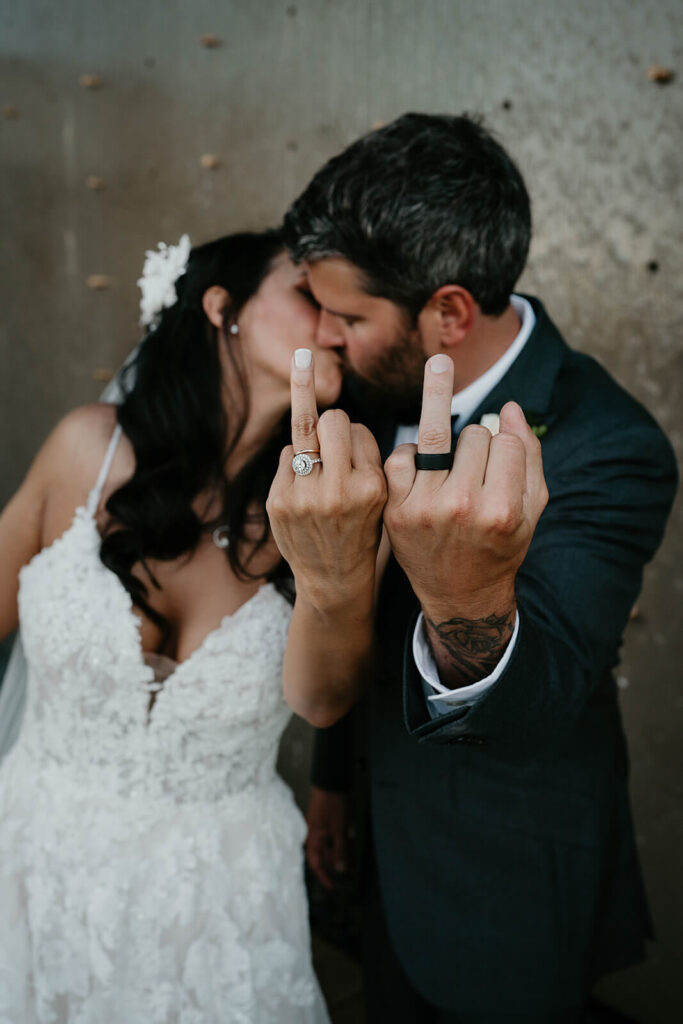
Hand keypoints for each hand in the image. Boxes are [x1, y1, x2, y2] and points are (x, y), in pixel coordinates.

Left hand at [267, 349, 386, 613]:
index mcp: (371, 486)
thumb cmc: (359, 527)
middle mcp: (339, 490)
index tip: (355, 451)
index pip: (358, 429)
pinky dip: (294, 462)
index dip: (355, 436)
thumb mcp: (378, 495)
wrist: (334, 578)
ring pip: (304, 429)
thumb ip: (362, 457)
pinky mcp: (279, 501)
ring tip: (307, 401)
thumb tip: (331, 415)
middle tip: (331, 434)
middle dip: (332, 423)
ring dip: (311, 433)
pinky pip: (286, 453)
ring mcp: (305, 497)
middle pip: (332, 419)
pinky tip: (302, 484)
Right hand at [305, 786, 349, 889]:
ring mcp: (321, 826)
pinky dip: (341, 840)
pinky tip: (351, 837)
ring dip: (340, 851)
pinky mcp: (328, 820)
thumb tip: (339, 869)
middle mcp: (315, 834)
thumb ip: (339, 849)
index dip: (323, 876)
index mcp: (313, 838)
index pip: (316, 863)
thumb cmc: (331, 803)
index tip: (332, 887)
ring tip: (352, 856)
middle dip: (335, 863)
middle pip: (324, 855)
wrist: (331, 780)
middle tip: (347, 872)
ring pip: (330, 845)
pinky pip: (333, 835)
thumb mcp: (338, 828)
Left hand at [383, 354, 547, 684]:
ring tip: (447, 436)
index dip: (506, 441)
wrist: (460, 595)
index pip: (506, 441)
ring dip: (447, 438)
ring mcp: (425, 508)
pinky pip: (400, 455)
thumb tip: (510, 407)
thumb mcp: (530, 509)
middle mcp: (462, 508)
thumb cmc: (499, 546)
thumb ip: (529, 455)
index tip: (503, 453)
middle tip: (477, 464)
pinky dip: (411, 453)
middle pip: (474, 435)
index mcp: (501, 510)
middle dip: (478, 442)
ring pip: (437, 435)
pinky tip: (423, 464)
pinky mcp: (397, 510)